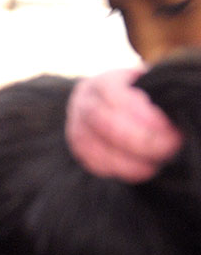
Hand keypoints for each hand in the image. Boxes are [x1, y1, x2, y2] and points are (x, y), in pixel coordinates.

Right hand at [65, 68, 181, 181]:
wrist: (102, 100)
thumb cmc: (135, 93)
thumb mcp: (146, 84)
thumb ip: (157, 97)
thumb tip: (177, 114)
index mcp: (103, 82)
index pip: (120, 98)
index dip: (146, 116)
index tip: (171, 130)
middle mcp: (84, 103)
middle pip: (106, 124)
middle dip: (141, 141)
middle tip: (169, 149)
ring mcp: (75, 126)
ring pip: (96, 148)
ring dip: (129, 162)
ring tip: (156, 166)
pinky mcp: (77, 147)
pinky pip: (92, 162)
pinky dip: (116, 170)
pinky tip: (139, 171)